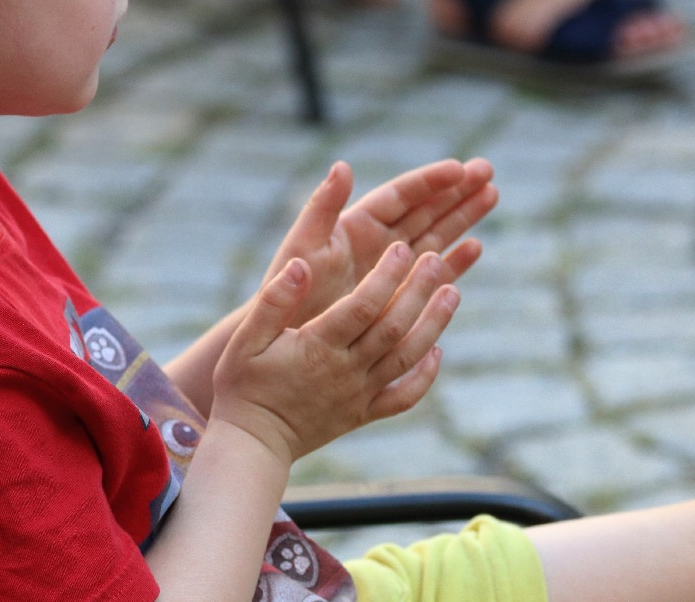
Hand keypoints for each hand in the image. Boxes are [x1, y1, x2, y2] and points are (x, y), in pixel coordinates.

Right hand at [212, 243, 459, 463]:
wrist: (251, 445)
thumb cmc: (242, 386)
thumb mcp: (244, 339)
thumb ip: (273, 300)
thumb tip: (301, 264)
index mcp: (317, 347)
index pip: (362, 305)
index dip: (386, 276)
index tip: (402, 248)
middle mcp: (346, 371)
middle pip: (393, 327)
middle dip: (418, 290)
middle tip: (436, 259)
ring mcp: (359, 395)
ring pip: (406, 357)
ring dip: (433, 324)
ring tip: (453, 292)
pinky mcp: (363, 414)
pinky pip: (403, 397)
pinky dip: (425, 376)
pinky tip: (438, 352)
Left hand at [263, 159, 494, 326]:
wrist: (282, 340)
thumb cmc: (286, 291)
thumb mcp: (303, 246)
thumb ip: (322, 207)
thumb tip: (342, 166)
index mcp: (355, 226)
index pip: (400, 196)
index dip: (429, 181)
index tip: (460, 168)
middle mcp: (375, 242)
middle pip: (423, 209)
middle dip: (455, 191)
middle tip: (488, 170)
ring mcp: (388, 269)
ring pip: (434, 235)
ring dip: (462, 216)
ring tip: (493, 194)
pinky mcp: (396, 296)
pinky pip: (431, 273)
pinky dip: (454, 260)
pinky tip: (476, 246)